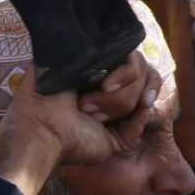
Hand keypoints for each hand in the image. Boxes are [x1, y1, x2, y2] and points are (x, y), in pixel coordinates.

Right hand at [0, 52, 161, 194]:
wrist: (44, 133)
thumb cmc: (73, 142)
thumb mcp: (112, 144)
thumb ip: (132, 129)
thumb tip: (147, 107)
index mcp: (109, 93)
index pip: (144, 78)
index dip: (150, 89)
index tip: (145, 103)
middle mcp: (103, 74)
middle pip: (142, 71)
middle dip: (127, 99)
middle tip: (98, 114)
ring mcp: (93, 61)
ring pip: (132, 63)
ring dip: (116, 95)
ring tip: (87, 104)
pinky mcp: (83, 51)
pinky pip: (120, 53)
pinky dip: (121, 75)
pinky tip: (102, 86)